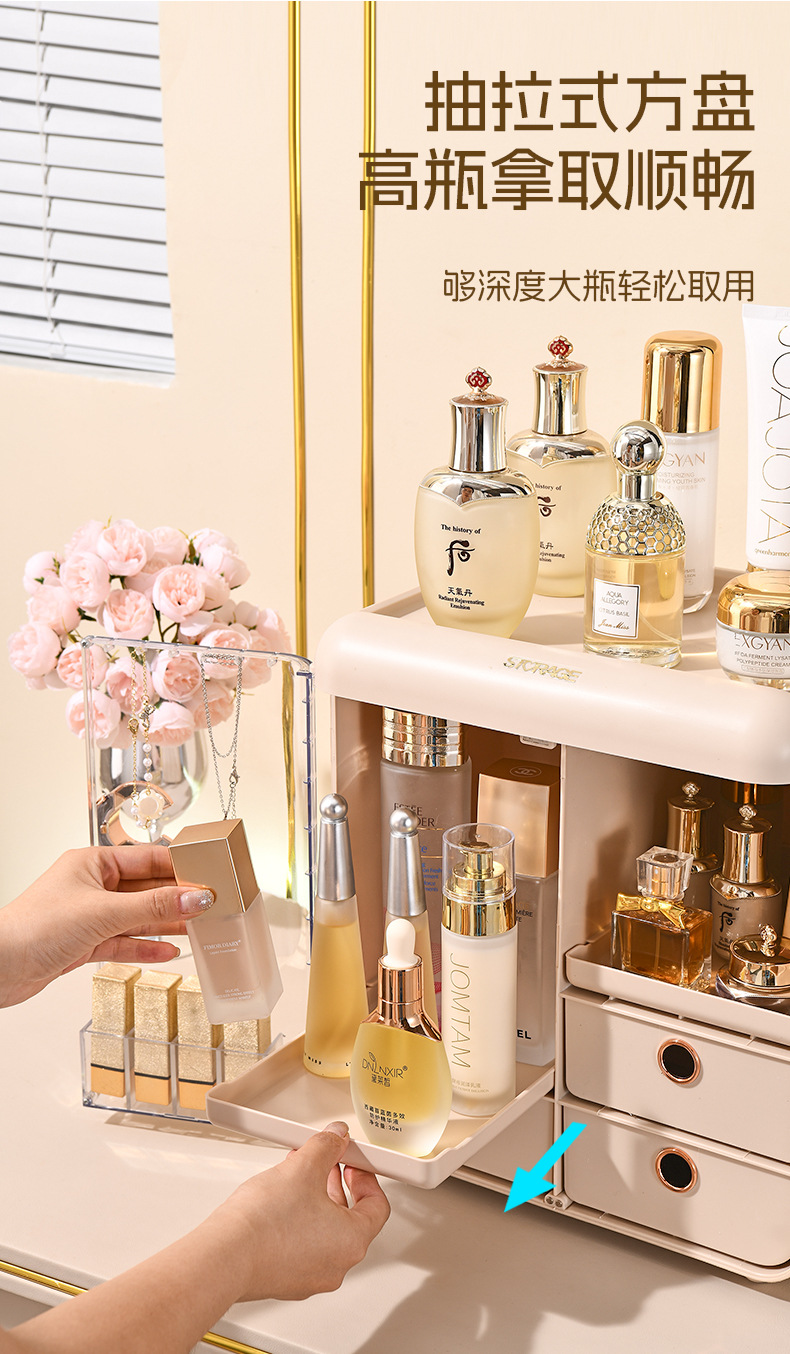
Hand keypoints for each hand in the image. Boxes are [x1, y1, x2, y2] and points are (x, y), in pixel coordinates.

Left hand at [0, 846, 213, 1007]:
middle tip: (212, 904)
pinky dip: (146, 947)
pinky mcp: (85, 944)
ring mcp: (89, 916)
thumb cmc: (34, 927)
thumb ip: (154, 907)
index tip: (210, 876)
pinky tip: (169, 951)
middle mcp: (92, 886)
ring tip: (199, 928)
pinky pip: (124, 942)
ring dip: (167, 923)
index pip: (148, 858)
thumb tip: (195, 897)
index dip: (180, 867)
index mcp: (93, 863)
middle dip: (178, 897)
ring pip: (138, 917)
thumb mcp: (104, 913)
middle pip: (146, 889)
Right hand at [212, 1122, 390, 1301]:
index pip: (377, 1206)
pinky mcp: (285, 1279)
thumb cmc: (264, 1224)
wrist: (223, 1257)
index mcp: (352, 1241)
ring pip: (324, 1232)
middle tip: (325, 1164)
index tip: (353, 1162)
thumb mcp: (303, 1168)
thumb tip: (336, 1137)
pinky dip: (298, 1222)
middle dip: (337, 1184)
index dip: (366, 1176)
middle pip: (350, 1218)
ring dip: (315, 1200)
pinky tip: (279, 1202)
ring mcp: (310, 1276)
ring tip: (296, 1176)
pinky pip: (302, 1246)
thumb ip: (326, 1146)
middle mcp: (336, 1265)